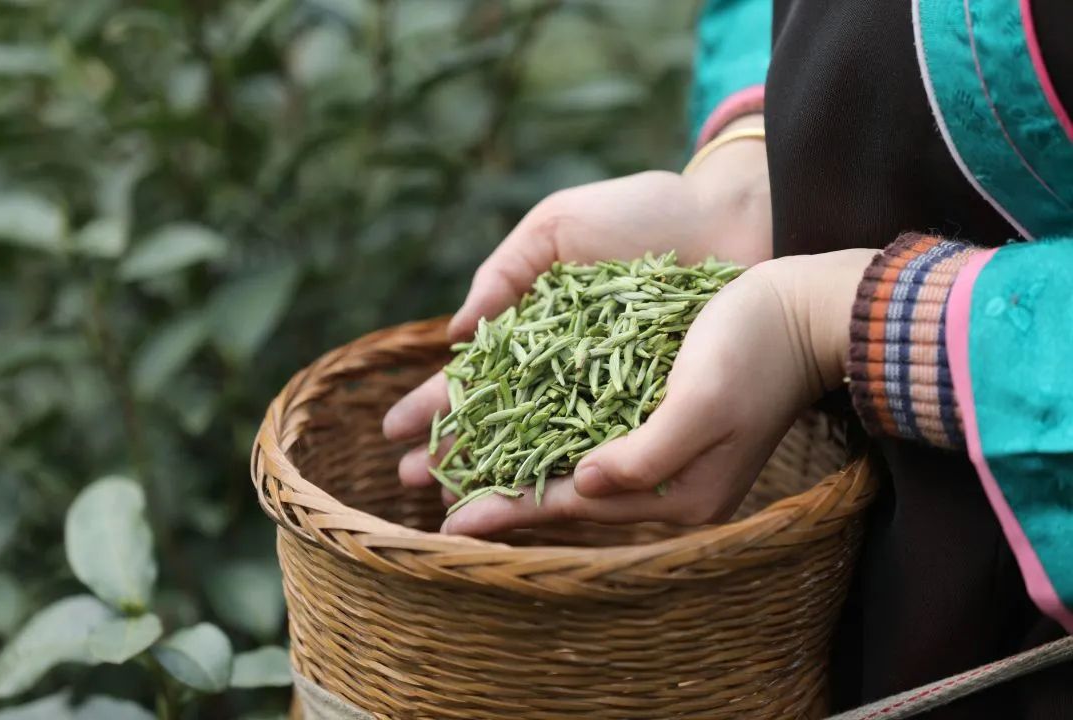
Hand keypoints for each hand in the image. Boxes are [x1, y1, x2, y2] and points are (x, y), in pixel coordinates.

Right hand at [384, 118, 772, 490]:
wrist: (732, 219)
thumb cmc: (643, 212)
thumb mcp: (560, 226)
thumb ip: (505, 273)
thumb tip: (454, 334)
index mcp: (536, 323)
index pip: (475, 374)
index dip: (434, 403)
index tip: (393, 433)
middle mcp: (566, 367)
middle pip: (500, 418)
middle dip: (455, 449)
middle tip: (410, 484)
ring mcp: (609, 392)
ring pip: (545, 443)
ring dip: (500, 473)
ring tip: (458, 505)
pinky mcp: (653, 406)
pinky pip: (605, 447)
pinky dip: (571, 472)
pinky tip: (540, 498)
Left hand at [440, 250, 873, 535]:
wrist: (803, 313)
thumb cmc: (755, 350)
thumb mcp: (704, 401)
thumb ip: (648, 453)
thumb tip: (587, 482)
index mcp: (679, 495)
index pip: (576, 506)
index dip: (511, 509)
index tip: (452, 521)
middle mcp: (668, 488)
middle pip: (568, 500)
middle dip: (501, 498)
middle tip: (433, 501)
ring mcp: (665, 459)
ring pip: (573, 475)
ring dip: (515, 472)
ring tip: (457, 476)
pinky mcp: (661, 428)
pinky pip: (590, 446)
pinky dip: (547, 448)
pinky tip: (513, 443)